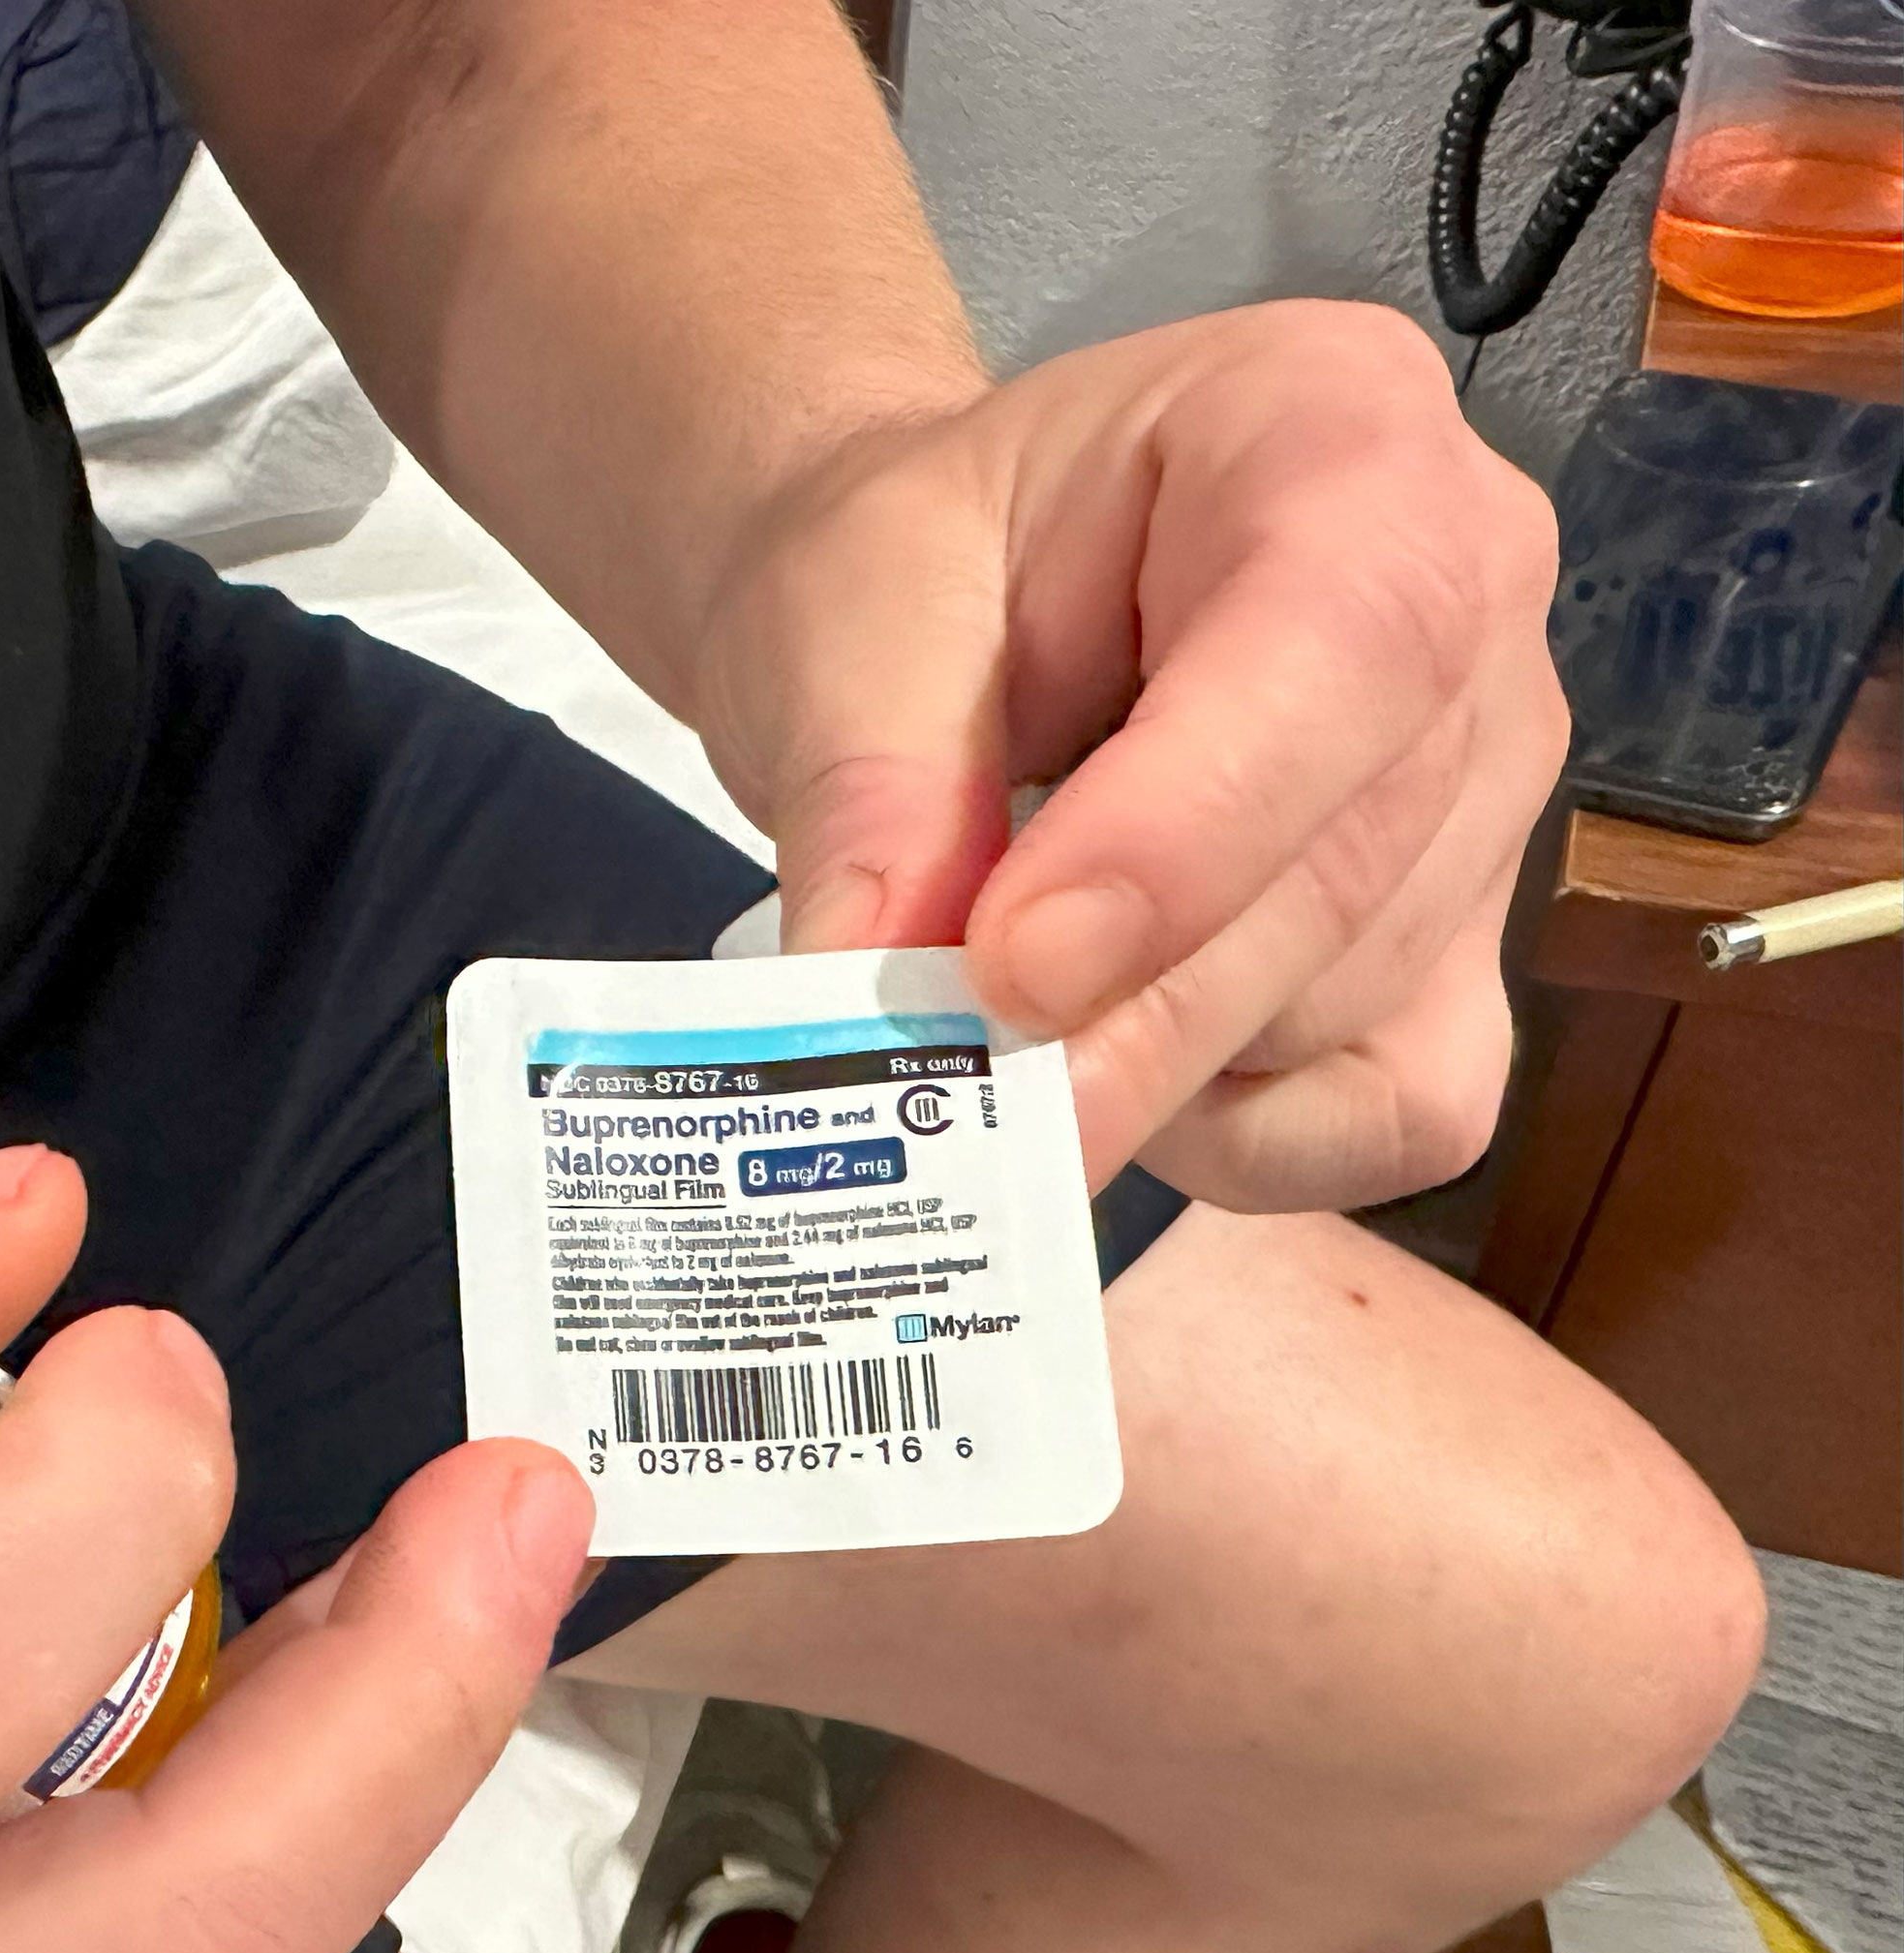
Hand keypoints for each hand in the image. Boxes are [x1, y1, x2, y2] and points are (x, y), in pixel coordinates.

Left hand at [687, 302, 1562, 1210]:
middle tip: (945, 1092)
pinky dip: (1236, 1138)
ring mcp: (1493, 792)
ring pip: (1360, 1012)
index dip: (1185, 839)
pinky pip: (1395, 1112)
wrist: (943, 610)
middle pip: (1348, 871)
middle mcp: (1473, 600)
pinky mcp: (1465, 953)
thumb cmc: (915, 571)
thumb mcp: (843, 619)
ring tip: (993, 1013)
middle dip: (1130, 1012)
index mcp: (1338, 429)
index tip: (1010, 966)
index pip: (1344, 645)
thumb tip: (886, 1009)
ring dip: (1150, 1064)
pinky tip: (1108, 1067)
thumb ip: (871, 796)